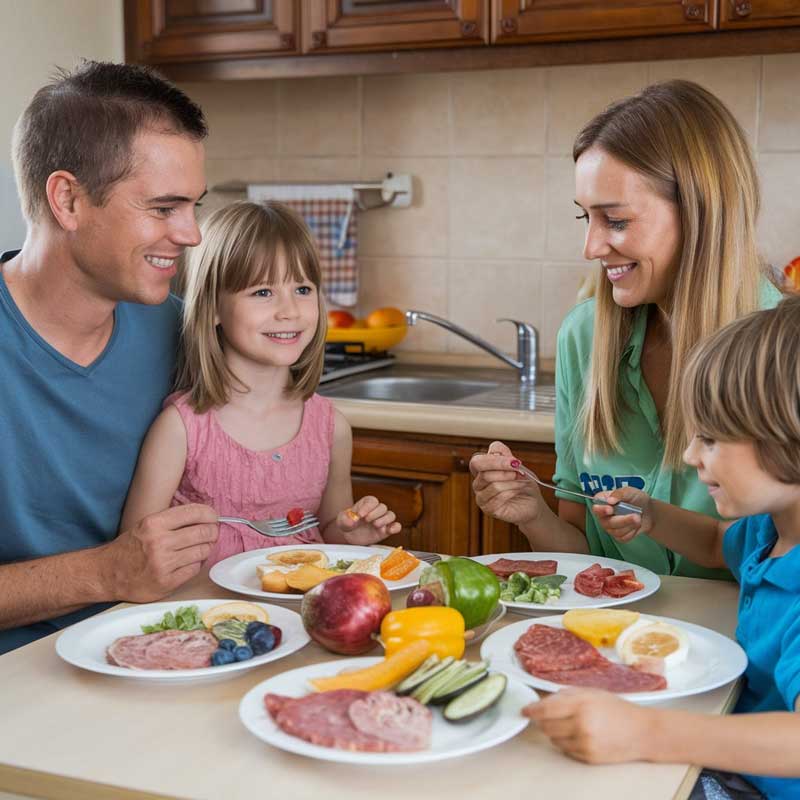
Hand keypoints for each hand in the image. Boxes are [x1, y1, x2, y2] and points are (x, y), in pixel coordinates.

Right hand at [103, 504, 218, 601]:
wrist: (107, 574)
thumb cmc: (131, 547)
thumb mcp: (147, 525)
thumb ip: (173, 520)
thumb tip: (206, 516)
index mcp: (154, 524)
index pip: (194, 512)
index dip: (210, 514)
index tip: (213, 517)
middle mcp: (159, 542)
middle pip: (203, 532)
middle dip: (213, 532)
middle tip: (212, 533)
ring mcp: (163, 564)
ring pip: (202, 551)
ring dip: (206, 549)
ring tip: (201, 548)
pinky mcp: (166, 582)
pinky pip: (195, 569)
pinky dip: (196, 564)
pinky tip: (189, 562)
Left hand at [336, 496, 401, 544]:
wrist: (349, 536)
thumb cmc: (347, 524)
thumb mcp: (342, 520)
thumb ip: (345, 520)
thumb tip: (351, 520)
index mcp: (366, 504)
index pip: (371, 501)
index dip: (367, 507)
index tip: (360, 514)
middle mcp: (376, 511)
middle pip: (382, 507)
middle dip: (375, 513)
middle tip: (366, 520)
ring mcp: (382, 520)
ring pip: (390, 515)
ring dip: (384, 520)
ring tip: (375, 525)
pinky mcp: (386, 530)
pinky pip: (396, 526)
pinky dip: (395, 527)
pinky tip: (389, 530)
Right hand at [470, 441, 543, 526]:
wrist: (532, 502)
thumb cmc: (522, 482)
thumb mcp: (517, 464)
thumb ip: (505, 455)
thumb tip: (496, 451)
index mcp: (481, 470)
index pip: (477, 462)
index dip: (494, 460)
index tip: (513, 461)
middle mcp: (478, 483)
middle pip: (484, 474)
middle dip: (505, 471)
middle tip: (519, 471)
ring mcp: (482, 498)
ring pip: (494, 485)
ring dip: (512, 482)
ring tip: (522, 481)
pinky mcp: (489, 509)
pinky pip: (499, 498)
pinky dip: (512, 492)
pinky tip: (518, 490)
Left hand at [523, 688, 653, 763]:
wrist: (642, 732)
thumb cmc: (616, 708)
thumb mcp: (591, 692)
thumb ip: (566, 694)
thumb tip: (543, 701)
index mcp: (581, 705)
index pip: (546, 709)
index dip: (532, 710)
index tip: (525, 710)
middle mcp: (581, 725)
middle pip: (546, 726)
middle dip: (543, 720)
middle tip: (549, 715)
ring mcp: (585, 743)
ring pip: (554, 739)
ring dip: (554, 731)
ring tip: (569, 724)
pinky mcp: (588, 757)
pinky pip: (566, 750)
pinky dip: (566, 742)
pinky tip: (578, 734)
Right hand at [592, 487, 652, 542]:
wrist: (649, 512)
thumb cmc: (637, 499)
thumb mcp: (631, 492)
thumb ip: (620, 493)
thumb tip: (610, 500)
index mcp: (603, 501)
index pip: (596, 507)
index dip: (601, 509)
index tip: (610, 509)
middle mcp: (603, 515)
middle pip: (606, 522)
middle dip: (622, 520)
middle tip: (636, 517)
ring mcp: (609, 527)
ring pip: (615, 531)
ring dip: (630, 525)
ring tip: (639, 519)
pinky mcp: (617, 536)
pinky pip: (622, 537)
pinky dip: (632, 532)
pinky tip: (636, 526)